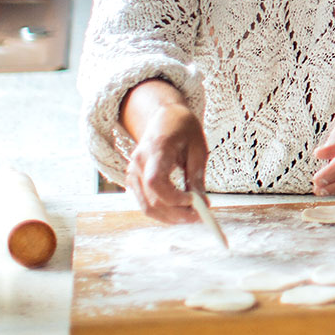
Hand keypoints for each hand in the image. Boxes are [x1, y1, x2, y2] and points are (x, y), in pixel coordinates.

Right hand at [127, 102, 208, 223]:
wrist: (163, 117)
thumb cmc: (183, 129)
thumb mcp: (198, 148)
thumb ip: (197, 176)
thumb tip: (202, 203)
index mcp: (156, 149)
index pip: (156, 181)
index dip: (174, 198)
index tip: (195, 201)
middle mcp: (138, 163)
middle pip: (152, 200)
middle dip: (177, 213)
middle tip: (200, 216)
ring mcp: (132, 173)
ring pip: (147, 207)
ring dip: (171, 217)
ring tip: (193, 215)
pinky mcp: (133, 181)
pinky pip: (145, 204)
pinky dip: (163, 212)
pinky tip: (180, 210)